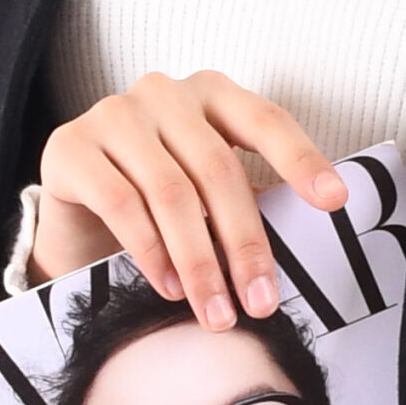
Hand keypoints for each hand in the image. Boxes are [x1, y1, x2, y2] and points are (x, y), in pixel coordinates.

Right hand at [32, 68, 349, 324]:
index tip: (335, 202)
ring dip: (199, 262)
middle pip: (218, 170)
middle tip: (261, 302)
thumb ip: (250, 202)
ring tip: (216, 312)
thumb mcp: (210, 193)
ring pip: (171, 192)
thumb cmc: (159, 203)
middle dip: (245, 245)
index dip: (302, 160)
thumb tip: (304, 257)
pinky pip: (121, 203)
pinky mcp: (70, 146)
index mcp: (213, 94)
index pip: (266, 120)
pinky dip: (151, 253)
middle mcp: (164, 93)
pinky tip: (169, 288)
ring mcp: (113, 114)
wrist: (77, 213)